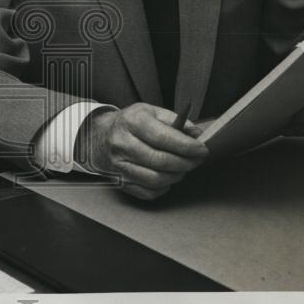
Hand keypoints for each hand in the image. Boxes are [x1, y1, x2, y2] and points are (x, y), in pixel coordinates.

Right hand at [74, 103, 208, 200]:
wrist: (100, 136)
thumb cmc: (131, 123)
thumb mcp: (151, 112)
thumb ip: (176, 121)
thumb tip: (197, 134)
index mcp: (132, 121)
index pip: (164, 137)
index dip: (187, 146)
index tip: (202, 150)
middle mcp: (122, 143)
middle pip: (161, 161)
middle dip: (186, 163)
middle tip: (197, 160)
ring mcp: (119, 165)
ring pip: (156, 179)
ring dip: (176, 176)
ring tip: (183, 168)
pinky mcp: (120, 181)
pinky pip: (148, 192)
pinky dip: (163, 187)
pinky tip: (167, 176)